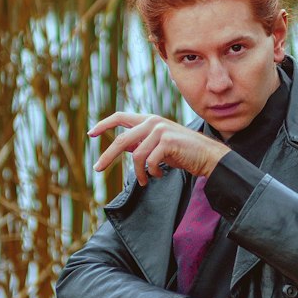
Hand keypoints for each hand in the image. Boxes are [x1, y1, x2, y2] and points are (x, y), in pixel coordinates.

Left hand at [89, 113, 229, 185]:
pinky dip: (152, 173)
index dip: (104, 124)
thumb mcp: (158, 146)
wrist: (207, 156)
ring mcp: (160, 130)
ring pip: (136, 155)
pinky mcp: (167, 141)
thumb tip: (121, 146)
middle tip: (97, 169)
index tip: (91, 133)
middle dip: (107, 156)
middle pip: (121, 140)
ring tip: (146, 180)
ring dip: (139, 173)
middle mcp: (153, 121)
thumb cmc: (182, 152)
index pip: (120, 117)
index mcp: (149, 120)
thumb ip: (140, 143)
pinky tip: (159, 175)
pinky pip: (150, 162)